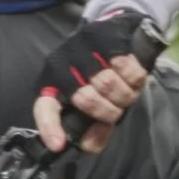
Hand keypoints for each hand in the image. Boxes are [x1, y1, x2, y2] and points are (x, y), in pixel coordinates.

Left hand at [32, 10, 164, 154]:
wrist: (117, 31)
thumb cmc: (101, 74)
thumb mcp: (94, 103)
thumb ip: (94, 129)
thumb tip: (90, 147)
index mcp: (53, 82)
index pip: (44, 107)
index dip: (50, 127)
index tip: (58, 145)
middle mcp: (63, 63)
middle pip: (86, 98)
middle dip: (107, 112)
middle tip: (116, 110)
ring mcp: (83, 47)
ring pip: (107, 83)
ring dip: (124, 96)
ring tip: (127, 94)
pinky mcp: (106, 36)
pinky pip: (124, 66)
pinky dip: (134, 78)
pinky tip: (134, 78)